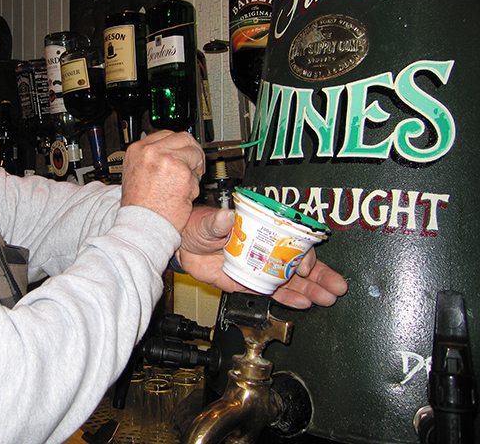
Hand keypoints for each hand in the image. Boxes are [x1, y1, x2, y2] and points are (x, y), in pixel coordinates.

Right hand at [120, 130, 204, 231]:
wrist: (142, 226)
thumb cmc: (139, 207)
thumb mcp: (136, 173)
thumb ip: (152, 159)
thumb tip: (169, 150)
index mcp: (137, 150)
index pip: (166, 134)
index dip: (178, 146)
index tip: (182, 155)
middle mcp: (151, 151)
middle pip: (184, 139)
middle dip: (191, 153)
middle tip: (189, 170)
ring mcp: (167, 160)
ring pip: (194, 153)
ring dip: (194, 170)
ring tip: (182, 186)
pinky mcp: (182, 172)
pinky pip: (198, 174)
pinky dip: (195, 186)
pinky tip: (182, 195)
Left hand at [177, 206, 347, 309]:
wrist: (184, 246)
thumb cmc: (199, 226)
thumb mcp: (208, 221)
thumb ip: (218, 222)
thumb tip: (227, 218)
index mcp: (262, 228)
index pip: (291, 239)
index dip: (302, 253)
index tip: (306, 266)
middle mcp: (267, 247)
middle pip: (300, 261)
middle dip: (320, 275)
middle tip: (337, 287)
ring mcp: (262, 266)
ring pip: (293, 279)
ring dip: (311, 289)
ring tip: (328, 298)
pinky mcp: (253, 282)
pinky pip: (275, 291)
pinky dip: (290, 298)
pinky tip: (304, 302)